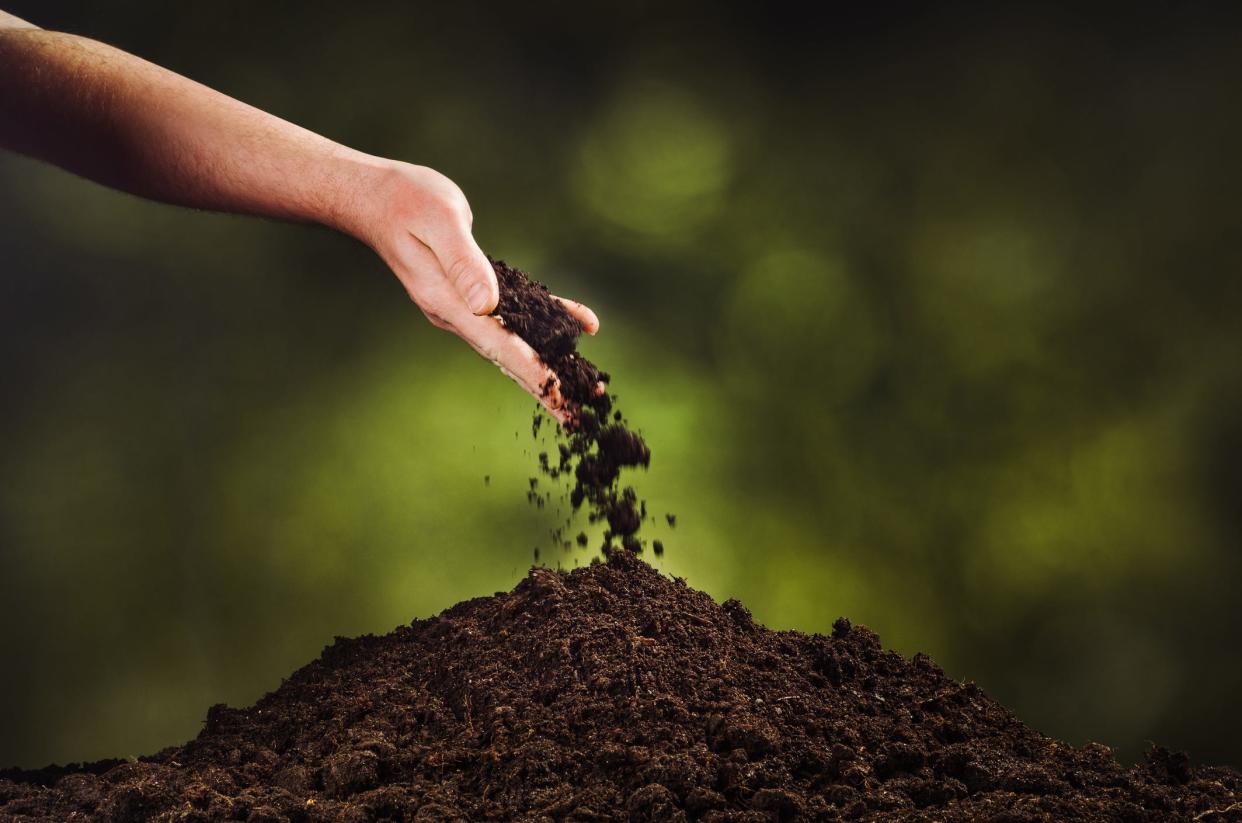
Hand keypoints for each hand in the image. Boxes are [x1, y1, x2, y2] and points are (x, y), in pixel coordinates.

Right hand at [357, 161, 598, 424]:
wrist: (375, 198)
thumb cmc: (405, 200)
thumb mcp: (439, 221)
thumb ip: (463, 263)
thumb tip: (487, 305)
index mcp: (449, 301)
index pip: (500, 347)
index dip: (534, 374)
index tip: (560, 401)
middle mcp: (456, 313)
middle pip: (509, 358)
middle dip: (546, 386)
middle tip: (581, 416)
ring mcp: (461, 308)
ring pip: (513, 342)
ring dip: (548, 364)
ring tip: (584, 386)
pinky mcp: (469, 296)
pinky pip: (513, 316)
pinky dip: (545, 322)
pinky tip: (574, 323)